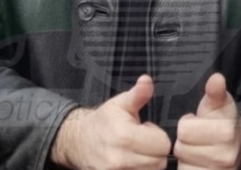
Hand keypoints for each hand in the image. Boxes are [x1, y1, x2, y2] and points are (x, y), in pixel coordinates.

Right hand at [51, 74, 170, 169]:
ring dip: (147, 163)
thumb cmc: (104, 120)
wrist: (78, 140)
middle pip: (159, 162)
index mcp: (125, 136)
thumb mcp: (121, 103)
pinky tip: (131, 160)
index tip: (147, 130)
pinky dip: (138, 169)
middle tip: (142, 141)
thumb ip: (138, 94)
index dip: (158, 136)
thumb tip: (147, 80)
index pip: (163, 145)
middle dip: (154, 151)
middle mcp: (120, 158)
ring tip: (136, 151)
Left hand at [174, 73, 240, 169]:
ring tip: (198, 151)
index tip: (197, 123)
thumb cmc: (223, 121)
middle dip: (185, 142)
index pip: (185, 130)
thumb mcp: (219, 103)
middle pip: (182, 149)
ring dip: (187, 158)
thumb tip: (217, 78)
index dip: (187, 124)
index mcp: (226, 132)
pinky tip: (197, 163)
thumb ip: (215, 91)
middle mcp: (226, 156)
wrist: (238, 147)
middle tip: (197, 138)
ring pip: (184, 165)